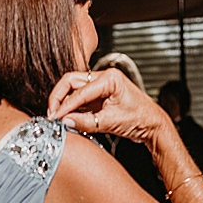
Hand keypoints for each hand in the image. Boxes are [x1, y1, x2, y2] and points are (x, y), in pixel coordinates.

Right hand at [47, 68, 172, 143]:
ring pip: (73, 88)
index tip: (55, 117)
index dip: (64, 105)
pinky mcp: (99, 94)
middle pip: (71, 82)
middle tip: (51, 113)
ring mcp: (101, 85)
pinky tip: (66, 116)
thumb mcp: (110, 123)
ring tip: (56, 116)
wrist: (152, 125)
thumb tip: (65, 121)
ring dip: (64, 101)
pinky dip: (71, 105)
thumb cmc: (139, 119)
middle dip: (58, 97)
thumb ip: (86, 122)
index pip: (79, 91)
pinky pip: (79, 96)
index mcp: (109, 78)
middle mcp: (104, 77)